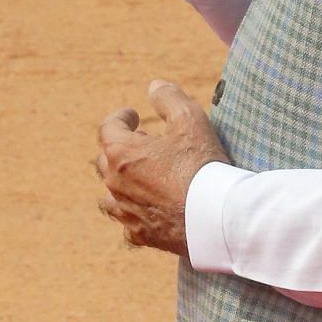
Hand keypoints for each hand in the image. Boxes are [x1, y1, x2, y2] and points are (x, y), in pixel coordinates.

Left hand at [95, 80, 230, 256]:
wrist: (215, 218)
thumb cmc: (201, 166)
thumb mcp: (190, 120)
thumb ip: (169, 98)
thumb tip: (155, 86)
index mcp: (120, 153)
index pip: (109, 128)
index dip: (122, 117)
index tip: (134, 115)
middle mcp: (115, 183)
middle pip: (105, 161)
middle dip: (121, 149)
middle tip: (143, 145)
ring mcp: (125, 212)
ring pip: (110, 196)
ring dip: (121, 184)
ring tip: (138, 179)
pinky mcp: (141, 235)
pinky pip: (128, 223)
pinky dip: (134, 214)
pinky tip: (147, 210)